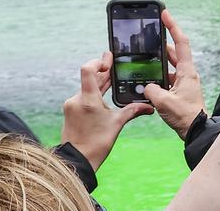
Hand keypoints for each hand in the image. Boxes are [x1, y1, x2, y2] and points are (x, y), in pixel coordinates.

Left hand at [61, 52, 154, 171]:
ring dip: (99, 82)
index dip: (98, 61)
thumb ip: (132, 111)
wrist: (78, 160)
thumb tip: (149, 107)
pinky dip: (94, 93)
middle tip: (113, 62)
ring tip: (111, 78)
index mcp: (88, 100)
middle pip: (89, 77)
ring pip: (87, 87)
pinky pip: (83, 96)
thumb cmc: (96, 143)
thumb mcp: (117, 124)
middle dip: (103, 71)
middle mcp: (76, 99)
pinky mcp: (71, 111)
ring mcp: (72, 105)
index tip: (109, 60)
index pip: (88, 70)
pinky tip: (103, 95)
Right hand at [143, 10, 205, 139]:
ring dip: (157, 62)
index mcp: (187, 72)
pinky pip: (166, 78)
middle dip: (161, 43)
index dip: (173, 27)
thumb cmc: (186, 117)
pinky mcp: (179, 91)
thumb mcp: (164, 102)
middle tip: (149, 35)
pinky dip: (157, 77)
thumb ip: (152, 91)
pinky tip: (146, 81)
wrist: (196, 131)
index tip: (165, 14)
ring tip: (143, 58)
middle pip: (173, 52)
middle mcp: (187, 74)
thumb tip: (147, 86)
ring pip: (169, 66)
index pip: (181, 42)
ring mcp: (184, 82)